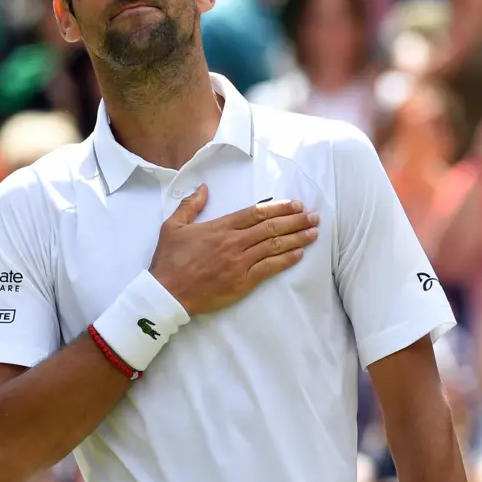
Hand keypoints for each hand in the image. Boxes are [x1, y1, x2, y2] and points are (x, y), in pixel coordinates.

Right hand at [150, 186, 318, 315]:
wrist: (167, 293)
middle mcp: (234, 242)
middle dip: (295, 220)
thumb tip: (203, 188)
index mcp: (220, 226)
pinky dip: (286, 260)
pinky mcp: (242, 282)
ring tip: (314, 232)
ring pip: (274, 246)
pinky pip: (269, 268)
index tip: (295, 204)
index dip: (279, 207)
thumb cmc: (169, 260)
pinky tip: (299, 254)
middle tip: (314, 216)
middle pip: (271, 227)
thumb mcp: (173, 226)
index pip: (256, 213)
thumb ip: (190, 205)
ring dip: (297, 238)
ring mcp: (240, 263)